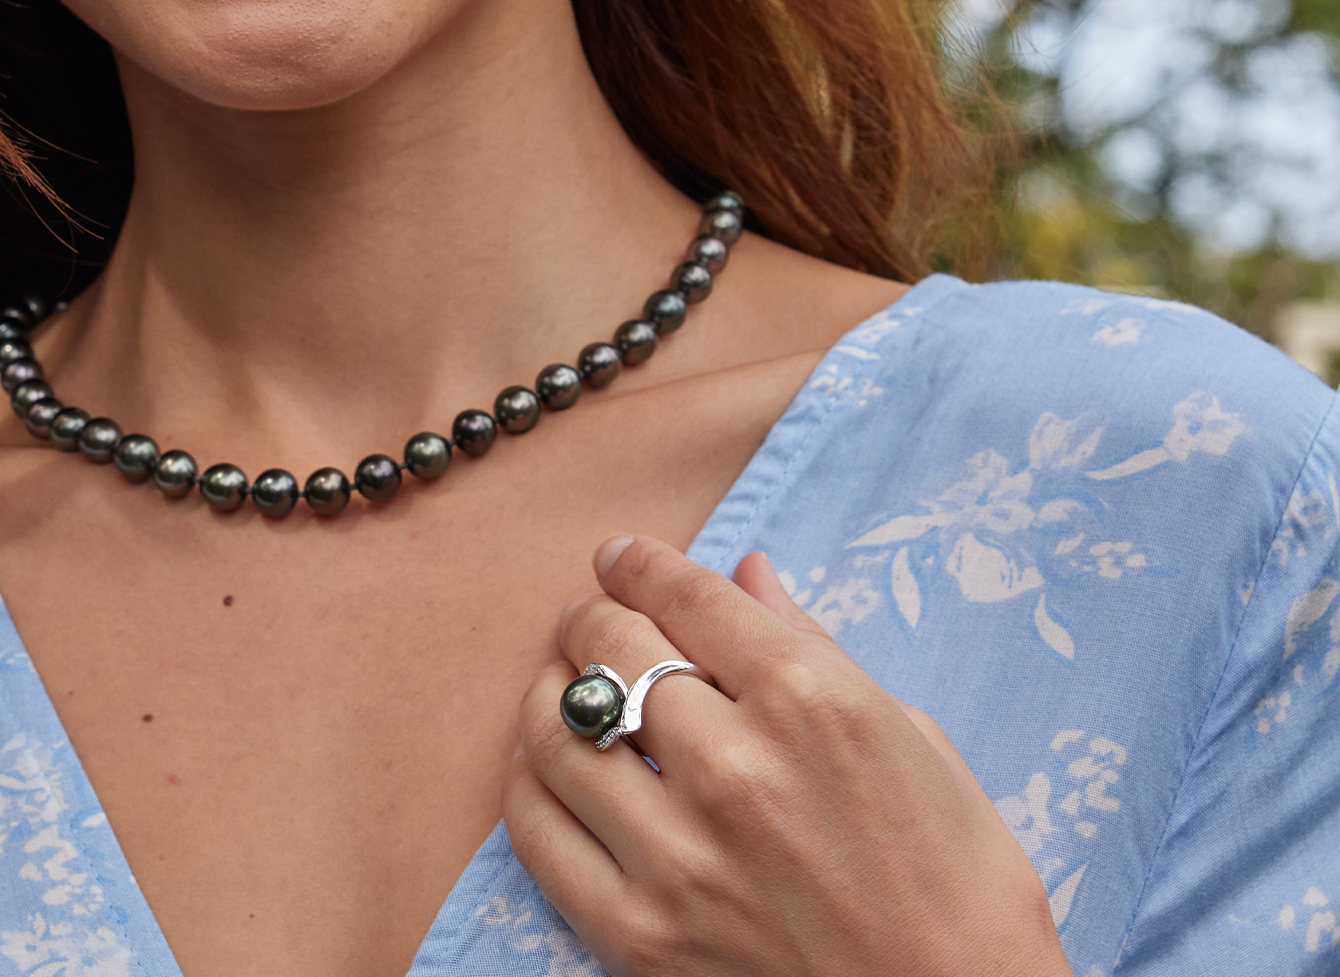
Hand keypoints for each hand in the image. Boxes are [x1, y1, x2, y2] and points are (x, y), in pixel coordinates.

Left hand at [505, 535, 1070, 976]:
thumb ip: (814, 647)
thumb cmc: (961, 887)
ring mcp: (680, 855)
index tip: (620, 558)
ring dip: (553, 688)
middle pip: (610, 645)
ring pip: (560, 727)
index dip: (638, 563)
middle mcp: (734, 766)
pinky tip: (554, 763)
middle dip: (592, 615)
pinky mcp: (641, 935)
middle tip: (593, 617)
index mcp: (809, 701)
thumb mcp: (914, 741)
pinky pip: (539, 831)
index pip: (682, 593)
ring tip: (567, 683)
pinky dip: (533, 781)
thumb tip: (746, 572)